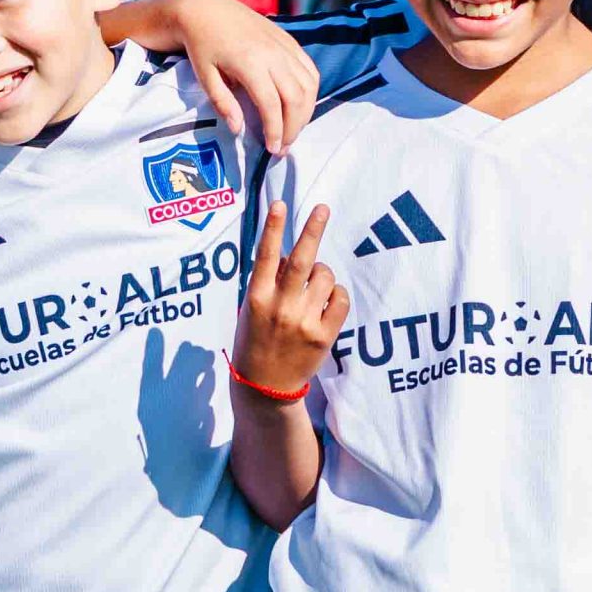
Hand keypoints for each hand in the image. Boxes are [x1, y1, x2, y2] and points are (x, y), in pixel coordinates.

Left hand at [171, 0, 318, 154]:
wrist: (209, 10)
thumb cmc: (202, 45)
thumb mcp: (204, 75)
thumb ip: (222, 103)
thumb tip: (238, 130)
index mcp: (250, 63)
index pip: (272, 105)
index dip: (275, 131)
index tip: (272, 150)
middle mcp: (273, 54)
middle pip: (296, 98)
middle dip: (293, 128)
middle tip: (283, 147)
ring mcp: (285, 46)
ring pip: (308, 86)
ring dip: (305, 113)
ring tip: (292, 130)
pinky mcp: (290, 41)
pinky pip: (310, 70)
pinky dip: (311, 92)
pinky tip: (301, 106)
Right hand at [235, 203, 348, 394]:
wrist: (265, 387)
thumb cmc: (256, 340)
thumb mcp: (251, 309)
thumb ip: (269, 281)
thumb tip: (294, 253)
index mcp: (256, 298)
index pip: (265, 256)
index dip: (273, 228)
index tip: (279, 204)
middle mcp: (279, 307)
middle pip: (301, 261)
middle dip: (312, 230)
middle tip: (323, 209)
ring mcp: (303, 321)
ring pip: (325, 277)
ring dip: (323, 273)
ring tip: (314, 287)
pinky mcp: (323, 335)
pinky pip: (340, 298)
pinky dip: (336, 294)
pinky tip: (326, 302)